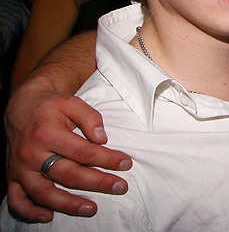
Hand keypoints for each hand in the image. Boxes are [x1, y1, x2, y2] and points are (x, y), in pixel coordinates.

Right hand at [5, 81, 131, 221]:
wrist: (20, 108)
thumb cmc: (51, 107)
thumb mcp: (72, 103)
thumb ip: (90, 117)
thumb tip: (102, 139)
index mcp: (47, 134)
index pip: (83, 152)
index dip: (107, 159)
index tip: (126, 164)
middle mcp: (31, 154)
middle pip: (68, 174)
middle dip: (97, 182)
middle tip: (120, 187)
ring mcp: (20, 168)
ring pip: (43, 192)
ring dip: (68, 204)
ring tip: (91, 209)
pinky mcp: (12, 178)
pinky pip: (17, 200)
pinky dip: (29, 212)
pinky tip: (48, 217)